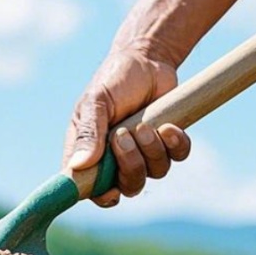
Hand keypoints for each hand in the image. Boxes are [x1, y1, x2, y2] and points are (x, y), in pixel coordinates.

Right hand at [62, 47, 190, 206]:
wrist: (148, 59)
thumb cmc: (114, 79)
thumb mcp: (96, 101)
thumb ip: (87, 133)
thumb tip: (78, 165)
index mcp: (90, 152)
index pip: (90, 188)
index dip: (99, 195)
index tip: (109, 191)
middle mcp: (116, 158)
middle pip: (126, 188)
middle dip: (130, 165)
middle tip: (125, 135)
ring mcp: (144, 153)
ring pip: (154, 174)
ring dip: (152, 150)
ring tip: (146, 124)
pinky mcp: (168, 144)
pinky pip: (177, 157)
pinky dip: (175, 144)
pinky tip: (169, 126)